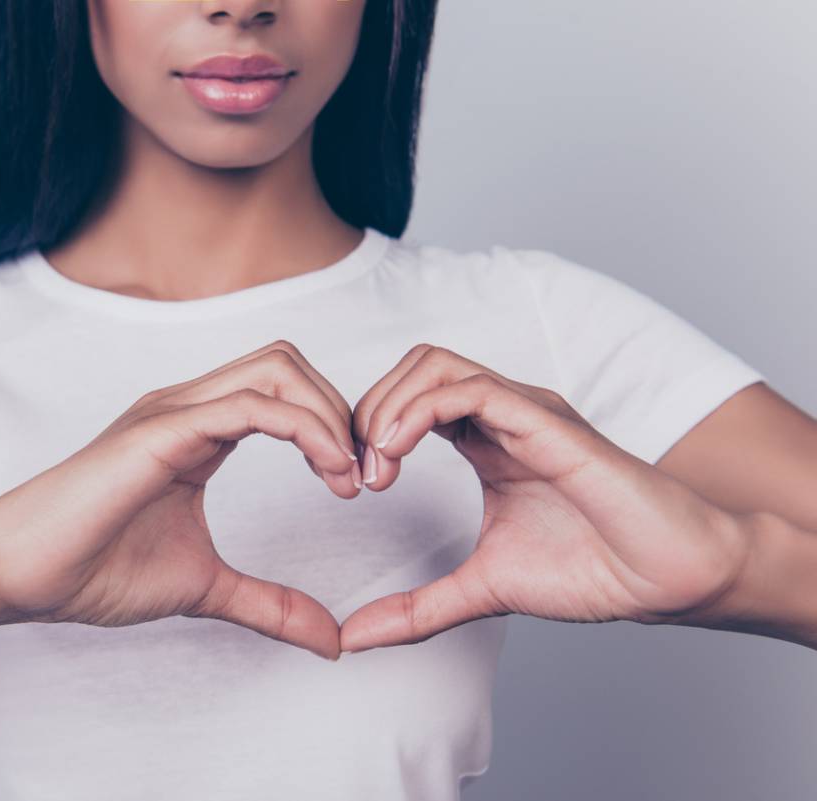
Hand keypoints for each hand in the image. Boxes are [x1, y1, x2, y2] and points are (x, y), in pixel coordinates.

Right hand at [0, 341, 360, 659]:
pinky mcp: (160, 431)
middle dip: (342, 410)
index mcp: (197, 430)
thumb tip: (331, 639)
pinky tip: (328, 473)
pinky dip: (303, 430)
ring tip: (350, 476)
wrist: (21, 574)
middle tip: (366, 477)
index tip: (360, 485)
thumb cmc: (94, 569)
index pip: (284, 390)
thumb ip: (269, 604)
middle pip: (289, 362)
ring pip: (276, 368)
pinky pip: (249, 406)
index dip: (335, 427)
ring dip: (330, 415)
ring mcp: (172, 411)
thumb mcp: (206, 588)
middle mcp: (188, 407)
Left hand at [340, 344, 750, 651]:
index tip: (351, 486)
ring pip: (434, 365)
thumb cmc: (591, 571)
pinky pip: (470, 388)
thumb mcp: (480, 588)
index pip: (407, 400)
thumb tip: (352, 638)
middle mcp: (502, 415)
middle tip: (356, 476)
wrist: (664, 579)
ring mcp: (525, 412)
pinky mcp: (546, 422)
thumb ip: (417, 609)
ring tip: (375, 467)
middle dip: (366, 413)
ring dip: (386, 409)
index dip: (365, 431)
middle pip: (412, 369)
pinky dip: (419, 412)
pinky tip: (397, 455)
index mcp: (485, 440)